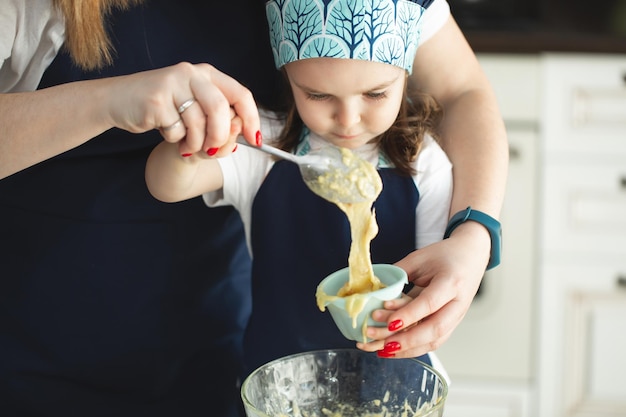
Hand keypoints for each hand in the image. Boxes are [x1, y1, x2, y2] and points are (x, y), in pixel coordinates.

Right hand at [105, 62, 258, 156]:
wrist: (117, 101)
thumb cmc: (162, 108)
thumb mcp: (194, 110)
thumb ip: (218, 120)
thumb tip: (239, 132)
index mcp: (207, 74)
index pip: (241, 94)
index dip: (251, 119)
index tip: (255, 139)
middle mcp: (191, 74)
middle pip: (221, 109)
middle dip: (220, 136)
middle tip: (212, 150)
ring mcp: (172, 84)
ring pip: (198, 124)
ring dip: (194, 143)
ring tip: (183, 140)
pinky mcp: (156, 100)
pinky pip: (177, 131)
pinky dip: (174, 140)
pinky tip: (163, 130)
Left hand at [357, 222, 489, 357]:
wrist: (471, 257)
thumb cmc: (446, 255)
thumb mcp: (420, 258)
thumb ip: (399, 273)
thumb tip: (376, 290)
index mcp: (452, 282)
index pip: (430, 303)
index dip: (409, 315)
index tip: (388, 323)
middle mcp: (457, 304)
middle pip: (434, 329)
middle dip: (405, 339)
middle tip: (379, 341)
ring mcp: (456, 317)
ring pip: (434, 341)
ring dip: (406, 349)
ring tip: (380, 350)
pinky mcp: (451, 325)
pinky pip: (433, 342)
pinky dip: (412, 349)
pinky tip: (392, 350)